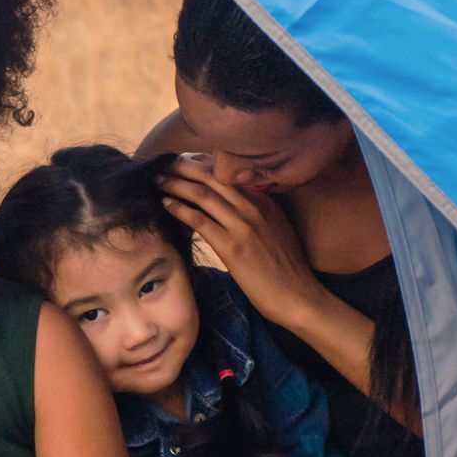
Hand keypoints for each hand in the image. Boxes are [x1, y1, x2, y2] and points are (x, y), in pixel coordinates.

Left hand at [156, 157, 322, 324]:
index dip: (202, 163)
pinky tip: (165, 204)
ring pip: (203, 195)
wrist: (298, 296)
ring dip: (176, 184)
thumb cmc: (286, 268)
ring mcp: (244, 226)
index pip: (230, 173)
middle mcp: (255, 208)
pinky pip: (199, 221)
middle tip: (164, 164)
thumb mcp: (276, 230)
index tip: (184, 161)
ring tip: (157, 180)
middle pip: (213, 177)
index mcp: (266, 201)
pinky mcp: (232, 247)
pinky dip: (180, 209)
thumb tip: (232, 206)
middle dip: (184, 167)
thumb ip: (258, 213)